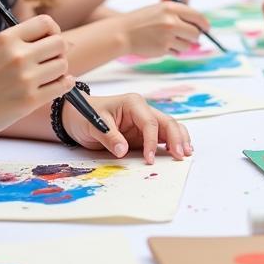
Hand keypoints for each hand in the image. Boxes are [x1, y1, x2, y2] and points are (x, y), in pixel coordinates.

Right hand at [0, 16, 72, 138]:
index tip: (49, 42)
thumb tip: (62, 40)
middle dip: (59, 52)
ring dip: (60, 71)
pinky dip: (64, 85)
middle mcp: (18, 55)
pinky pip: (63, 86)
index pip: (47, 23)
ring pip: (63, 65)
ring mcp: (25, 78)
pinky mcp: (30, 100)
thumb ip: (21, 43)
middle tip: (50, 62)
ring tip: (48, 77)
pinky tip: (56, 86)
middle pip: (60, 43)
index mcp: (6, 38)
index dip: (53, 31)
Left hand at [63, 92, 193, 162]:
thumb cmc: (85, 115)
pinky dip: (173, 142)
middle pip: (166, 122)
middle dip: (176, 138)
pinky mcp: (144, 132)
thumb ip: (109, 136)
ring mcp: (145, 121)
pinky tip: (180, 151)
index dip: (152, 141)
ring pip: (170, 127)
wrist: (77, 116)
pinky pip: (163, 135)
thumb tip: (123, 151)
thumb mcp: (93, 124)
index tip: (149, 159)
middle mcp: (143, 110)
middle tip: (180, 155)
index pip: (149, 122)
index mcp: (133, 103)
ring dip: (180, 139)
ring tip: (186, 153)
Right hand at [120, 2, 207, 55]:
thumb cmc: (142, 21)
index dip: (204, 23)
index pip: (197, 16)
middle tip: (189, 37)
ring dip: (183, 44)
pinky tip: (162, 45)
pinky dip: (173, 50)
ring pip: (188, 45)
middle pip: (196, 33)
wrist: (123, 32)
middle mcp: (171, 21)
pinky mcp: (163, 48)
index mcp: (171, 7)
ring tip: (169, 39)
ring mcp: (168, 36)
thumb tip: (200, 28)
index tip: (206, 28)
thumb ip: (179, 16)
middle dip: (194, 36)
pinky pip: (177, 52)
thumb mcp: (160, 10)